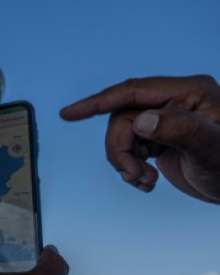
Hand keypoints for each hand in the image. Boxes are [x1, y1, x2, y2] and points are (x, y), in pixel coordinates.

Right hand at [60, 75, 219, 202]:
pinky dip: (131, 169)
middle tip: (135, 176)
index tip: (68, 114)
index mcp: (190, 92)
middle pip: (122, 119)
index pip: (133, 92)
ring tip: (145, 182)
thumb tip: (140, 120)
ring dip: (125, 162)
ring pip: (123, 136)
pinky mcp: (161, 138)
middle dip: (121, 151)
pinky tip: (147, 182)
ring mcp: (167, 120)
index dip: (98, 102)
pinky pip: (130, 148)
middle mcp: (175, 101)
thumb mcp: (211, 149)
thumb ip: (179, 130)